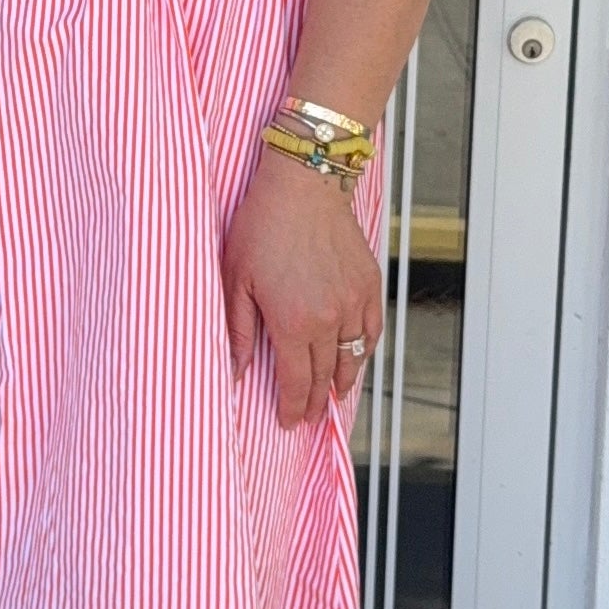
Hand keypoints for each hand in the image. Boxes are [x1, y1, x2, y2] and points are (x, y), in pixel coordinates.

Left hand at [222, 146, 382, 427]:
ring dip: (342, 381)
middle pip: (325, 376)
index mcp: (294, 324)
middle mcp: (329, 319)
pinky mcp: (369, 283)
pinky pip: (372, 329)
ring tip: (333, 396)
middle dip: (316, 401)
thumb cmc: (262, 227)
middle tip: (309, 417)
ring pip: (353, 357)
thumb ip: (239, 331)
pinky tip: (357, 358)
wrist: (303, 186)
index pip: (297, 382)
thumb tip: (237, 371)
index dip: (293, 407)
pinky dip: (365, 349)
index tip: (289, 422)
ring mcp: (353, 302)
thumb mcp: (236, 281)